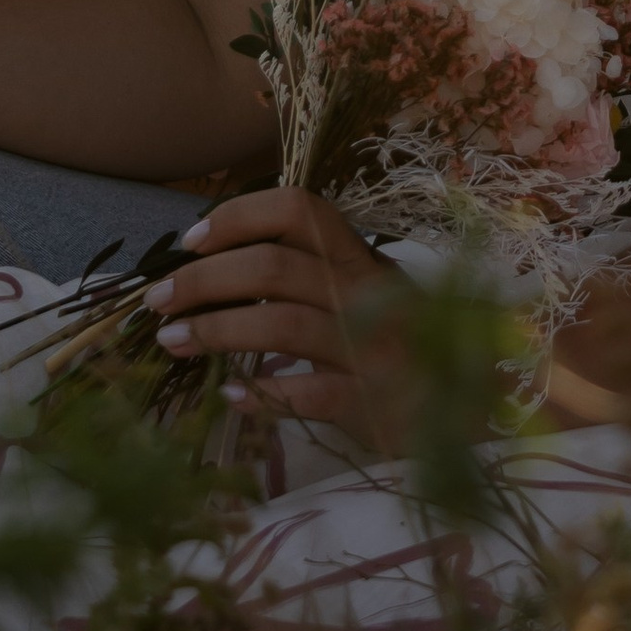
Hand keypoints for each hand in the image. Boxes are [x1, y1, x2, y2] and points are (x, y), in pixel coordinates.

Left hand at [144, 185, 433, 450]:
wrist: (471, 421)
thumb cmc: (407, 354)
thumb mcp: (371, 302)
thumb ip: (316, 279)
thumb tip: (227, 266)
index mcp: (363, 262)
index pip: (301, 209)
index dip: (239, 216)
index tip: (192, 240)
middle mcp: (369, 296)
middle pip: (274, 266)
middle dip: (204, 279)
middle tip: (158, 300)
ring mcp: (372, 349)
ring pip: (280, 324)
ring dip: (215, 329)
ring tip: (172, 341)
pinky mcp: (371, 403)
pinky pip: (304, 394)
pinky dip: (260, 393)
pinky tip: (229, 395)